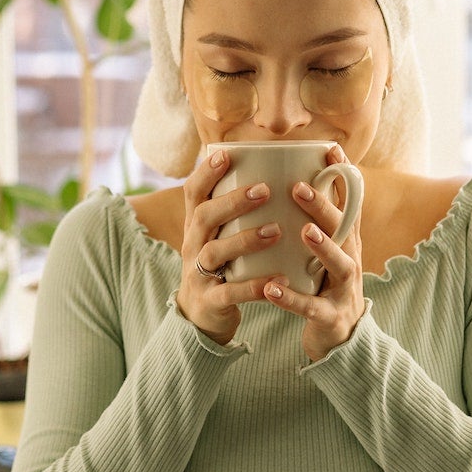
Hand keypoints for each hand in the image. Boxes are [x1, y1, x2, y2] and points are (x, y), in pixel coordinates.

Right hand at [175, 147, 287, 346]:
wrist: (201, 317)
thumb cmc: (222, 266)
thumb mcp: (220, 236)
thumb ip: (236, 212)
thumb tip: (272, 171)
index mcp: (196, 227)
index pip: (193, 193)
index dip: (206, 173)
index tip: (226, 154)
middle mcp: (193, 246)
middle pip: (204, 217)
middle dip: (233, 202)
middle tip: (265, 190)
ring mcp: (199, 274)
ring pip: (215, 252)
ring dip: (245, 240)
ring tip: (277, 231)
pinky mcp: (211, 301)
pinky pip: (230, 292)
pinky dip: (254, 286)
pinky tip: (278, 278)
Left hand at [264, 143, 366, 361]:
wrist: (339, 339)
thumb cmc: (324, 285)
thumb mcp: (324, 251)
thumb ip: (314, 221)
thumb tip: (291, 179)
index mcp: (345, 241)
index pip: (349, 203)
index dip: (344, 176)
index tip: (330, 148)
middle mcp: (350, 260)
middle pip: (343, 228)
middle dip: (324, 206)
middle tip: (298, 186)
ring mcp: (343, 289)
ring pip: (339, 264)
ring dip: (323, 246)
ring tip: (303, 231)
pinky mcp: (331, 317)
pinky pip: (311, 307)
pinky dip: (292, 299)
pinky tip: (271, 289)